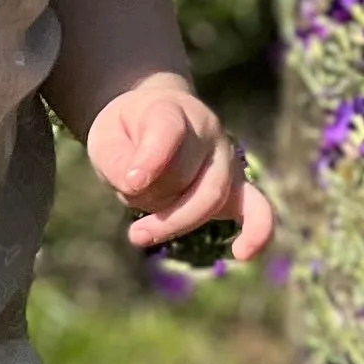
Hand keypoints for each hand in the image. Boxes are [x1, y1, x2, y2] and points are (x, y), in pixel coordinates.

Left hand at [83, 73, 277, 266]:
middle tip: (134, 232)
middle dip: (157, 203)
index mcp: (172, 110)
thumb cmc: (128, 133)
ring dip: (178, 221)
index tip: (129, 182)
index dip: (150, 160)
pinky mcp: (237, 189)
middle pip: (188, 174)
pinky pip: (258, 209)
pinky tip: (243, 252)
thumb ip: (115, 161)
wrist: (154, 122)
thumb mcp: (105, 138)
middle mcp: (207, 132)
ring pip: (212, 195)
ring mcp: (226, 160)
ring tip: (142, 236)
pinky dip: (257, 230)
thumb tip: (135, 185)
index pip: (167, 131)